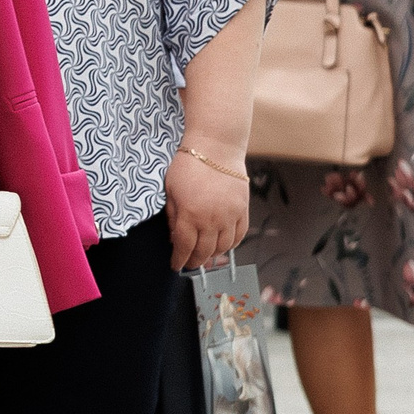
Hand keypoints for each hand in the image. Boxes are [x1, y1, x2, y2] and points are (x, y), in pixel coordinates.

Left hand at [164, 146, 250, 272]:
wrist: (216, 147)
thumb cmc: (188, 165)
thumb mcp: (170, 190)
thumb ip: (173, 216)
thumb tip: (175, 237)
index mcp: (190, 215)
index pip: (184, 247)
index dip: (179, 260)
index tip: (176, 266)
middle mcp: (211, 220)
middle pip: (204, 251)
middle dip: (195, 261)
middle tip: (190, 264)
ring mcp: (230, 216)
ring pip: (223, 247)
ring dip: (213, 255)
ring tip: (205, 256)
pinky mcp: (243, 210)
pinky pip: (240, 235)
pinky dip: (232, 245)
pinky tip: (224, 246)